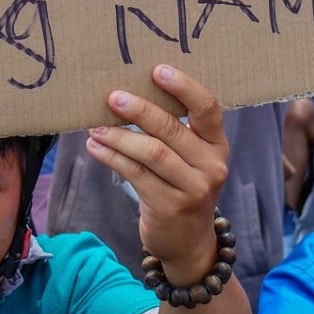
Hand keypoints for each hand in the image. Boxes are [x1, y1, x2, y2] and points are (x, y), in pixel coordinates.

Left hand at [87, 65, 228, 284]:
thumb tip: (133, 90)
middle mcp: (211, 165)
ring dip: (119, 136)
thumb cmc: (183, 187)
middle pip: (172, 130)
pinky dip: (113, 158)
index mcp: (218, 145)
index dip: (184, 87)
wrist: (189, 243)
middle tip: (113, 96)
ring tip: (95, 125)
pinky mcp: (169, 207)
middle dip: (140, 110)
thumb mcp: (192, 159)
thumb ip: (175, 131)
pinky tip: (95, 146)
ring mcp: (193, 189)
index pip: (207, 109)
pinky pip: (136, 175)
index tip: (157, 70)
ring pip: (151, 153)